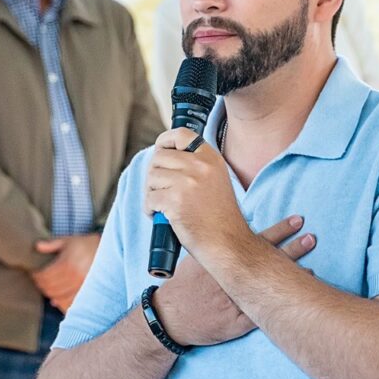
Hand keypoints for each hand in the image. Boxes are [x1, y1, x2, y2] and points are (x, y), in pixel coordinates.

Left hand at [32, 234, 100, 311]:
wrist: (107, 252)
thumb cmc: (84, 245)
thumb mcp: (68, 241)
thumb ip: (52, 244)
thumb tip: (37, 246)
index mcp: (69, 263)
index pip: (45, 275)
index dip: (36, 275)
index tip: (34, 272)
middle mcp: (75, 277)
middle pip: (49, 288)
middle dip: (41, 284)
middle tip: (39, 280)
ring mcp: (81, 287)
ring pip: (57, 297)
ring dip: (50, 293)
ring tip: (48, 286)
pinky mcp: (87, 295)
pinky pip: (68, 304)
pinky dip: (60, 302)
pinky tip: (57, 297)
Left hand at [144, 128, 249, 251]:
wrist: (228, 243)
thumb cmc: (220, 217)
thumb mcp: (216, 180)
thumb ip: (196, 165)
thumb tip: (164, 156)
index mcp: (211, 158)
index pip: (181, 134)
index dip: (164, 140)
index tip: (160, 149)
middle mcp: (200, 166)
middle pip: (159, 157)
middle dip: (155, 175)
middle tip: (161, 190)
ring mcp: (187, 182)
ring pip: (152, 177)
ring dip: (152, 193)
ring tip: (164, 205)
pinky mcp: (175, 201)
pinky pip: (150, 198)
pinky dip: (151, 209)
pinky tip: (162, 216)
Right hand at [155, 216, 314, 346]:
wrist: (170, 317)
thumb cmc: (183, 285)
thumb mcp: (195, 257)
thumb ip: (213, 242)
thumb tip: (227, 223)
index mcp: (223, 258)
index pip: (258, 240)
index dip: (280, 230)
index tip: (297, 220)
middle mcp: (232, 277)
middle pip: (269, 260)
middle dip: (293, 248)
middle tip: (312, 237)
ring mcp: (236, 300)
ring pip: (269, 286)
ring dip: (292, 275)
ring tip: (313, 268)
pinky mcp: (238, 323)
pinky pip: (264, 313)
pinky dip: (281, 305)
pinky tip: (297, 298)